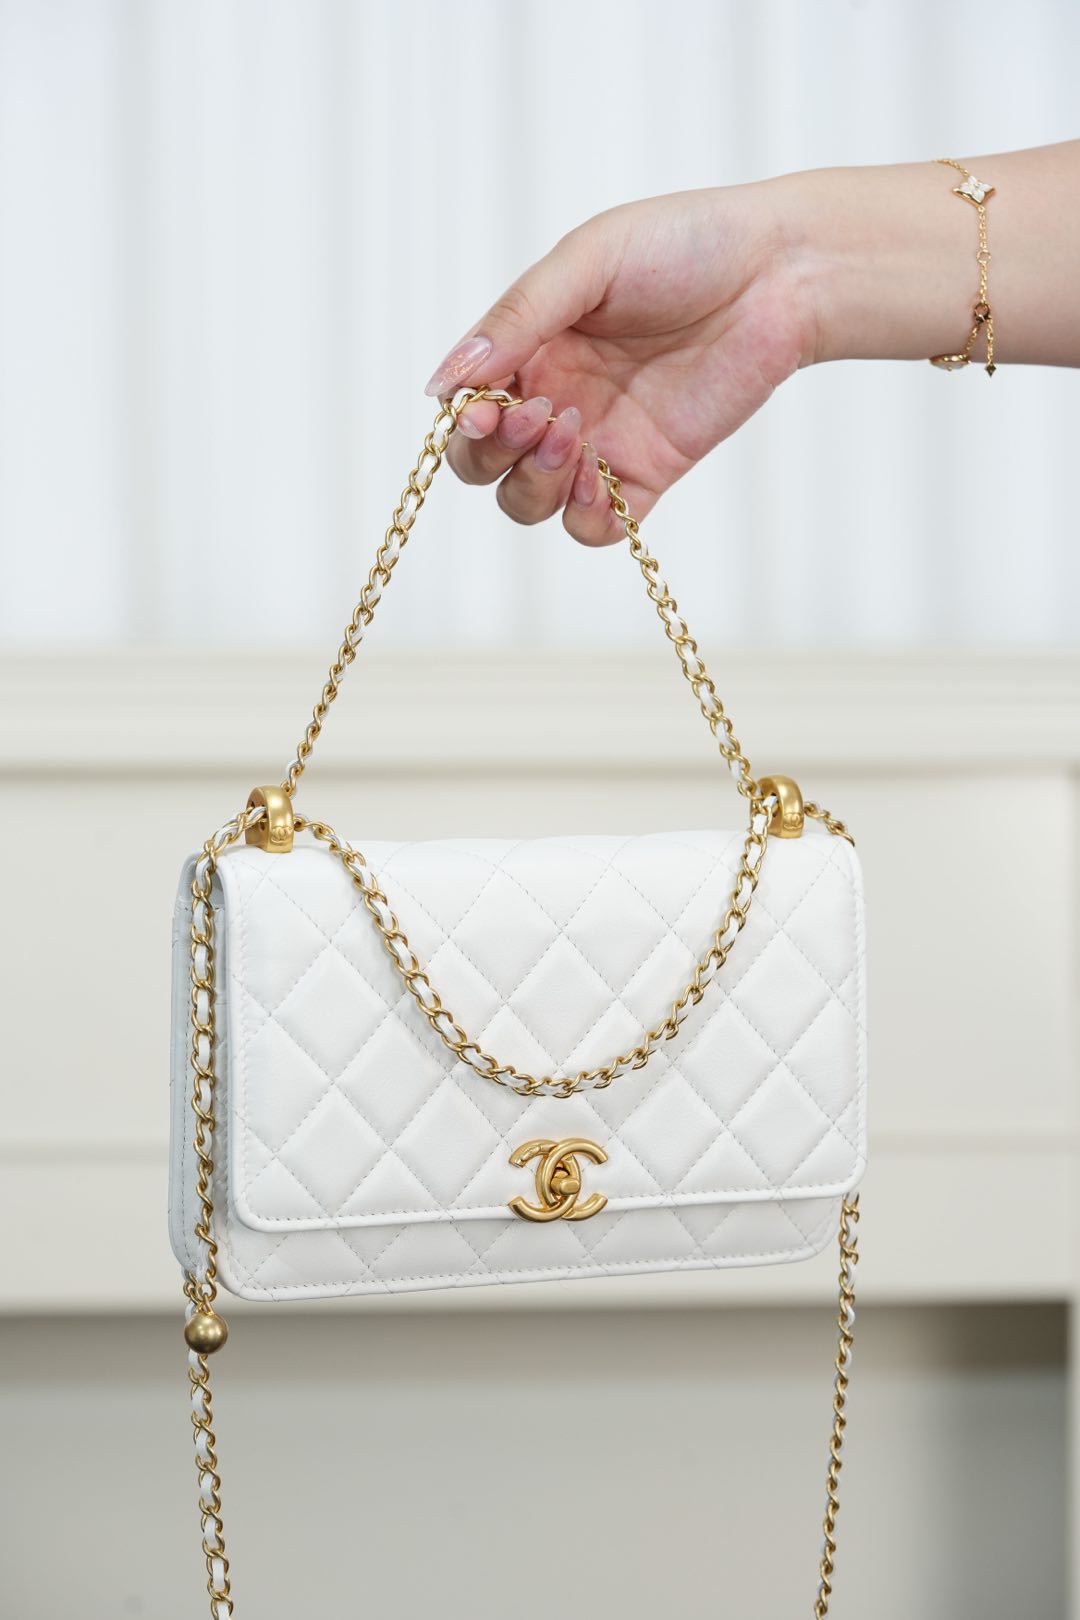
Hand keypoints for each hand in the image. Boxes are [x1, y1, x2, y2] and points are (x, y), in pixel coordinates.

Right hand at [423, 181, 814, 544]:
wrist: (781, 272)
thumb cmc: (686, 245)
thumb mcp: (588, 262)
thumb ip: (516, 319)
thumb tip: (444, 382)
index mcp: (531, 347)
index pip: (467, 407)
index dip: (464, 422)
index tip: (484, 410)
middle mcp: (555, 398)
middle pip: (484, 467)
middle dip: (492, 456)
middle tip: (540, 418)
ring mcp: (599, 442)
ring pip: (529, 503)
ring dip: (533, 484)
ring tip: (575, 433)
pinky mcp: (647, 474)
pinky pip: (594, 527)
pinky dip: (584, 517)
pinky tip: (602, 480)